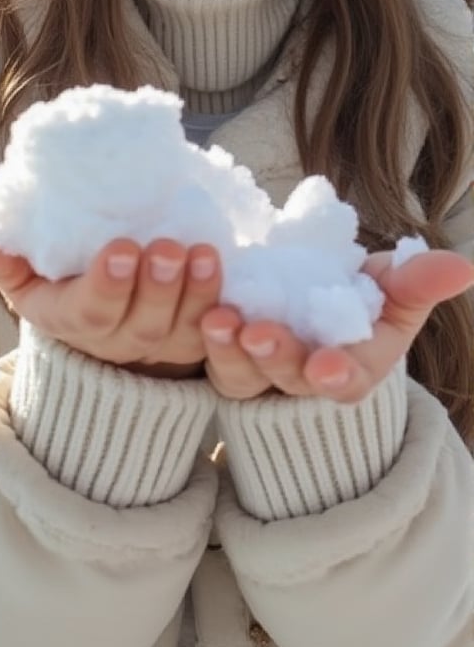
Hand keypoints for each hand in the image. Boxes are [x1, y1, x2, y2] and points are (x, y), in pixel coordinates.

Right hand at [0, 214, 223, 377]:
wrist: (107, 321)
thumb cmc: (59, 281)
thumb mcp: (21, 271)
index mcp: (72, 320)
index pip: (89, 311)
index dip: (108, 285)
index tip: (123, 248)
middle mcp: (120, 340)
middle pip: (142, 322)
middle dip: (157, 286)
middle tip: (169, 247)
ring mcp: (164, 342)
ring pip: (185, 327)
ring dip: (199, 291)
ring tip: (206, 252)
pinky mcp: (200, 336)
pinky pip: (219, 332)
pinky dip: (230, 310)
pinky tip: (237, 277)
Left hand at [200, 248, 473, 402]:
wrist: (317, 298)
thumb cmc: (367, 298)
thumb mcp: (399, 287)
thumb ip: (422, 280)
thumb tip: (464, 266)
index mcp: (355, 368)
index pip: (348, 381)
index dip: (337, 375)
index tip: (325, 366)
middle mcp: (306, 378)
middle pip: (290, 378)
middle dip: (276, 357)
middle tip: (259, 332)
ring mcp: (264, 372)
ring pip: (244, 374)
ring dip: (230, 349)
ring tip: (219, 319)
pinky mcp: (228, 357)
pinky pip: (212, 356)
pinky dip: (205, 337)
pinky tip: (198, 309)